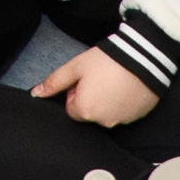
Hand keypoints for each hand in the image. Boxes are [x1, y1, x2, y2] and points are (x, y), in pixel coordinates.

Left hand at [35, 45, 161, 129]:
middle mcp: (103, 121)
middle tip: (101, 78)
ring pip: (107, 114)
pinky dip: (123, 102)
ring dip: (108, 101)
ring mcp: (122, 120)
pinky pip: (124, 113)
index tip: (86, 79)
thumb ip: (54, 82)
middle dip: (92, 98)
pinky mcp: (137, 116)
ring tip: (115, 81)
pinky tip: (127, 86)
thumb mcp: (75, 67)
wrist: (144, 58)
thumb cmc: (107, 61)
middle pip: (89, 112)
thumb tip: (35, 94)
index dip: (76, 93)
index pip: (71, 108)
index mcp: (85, 111)